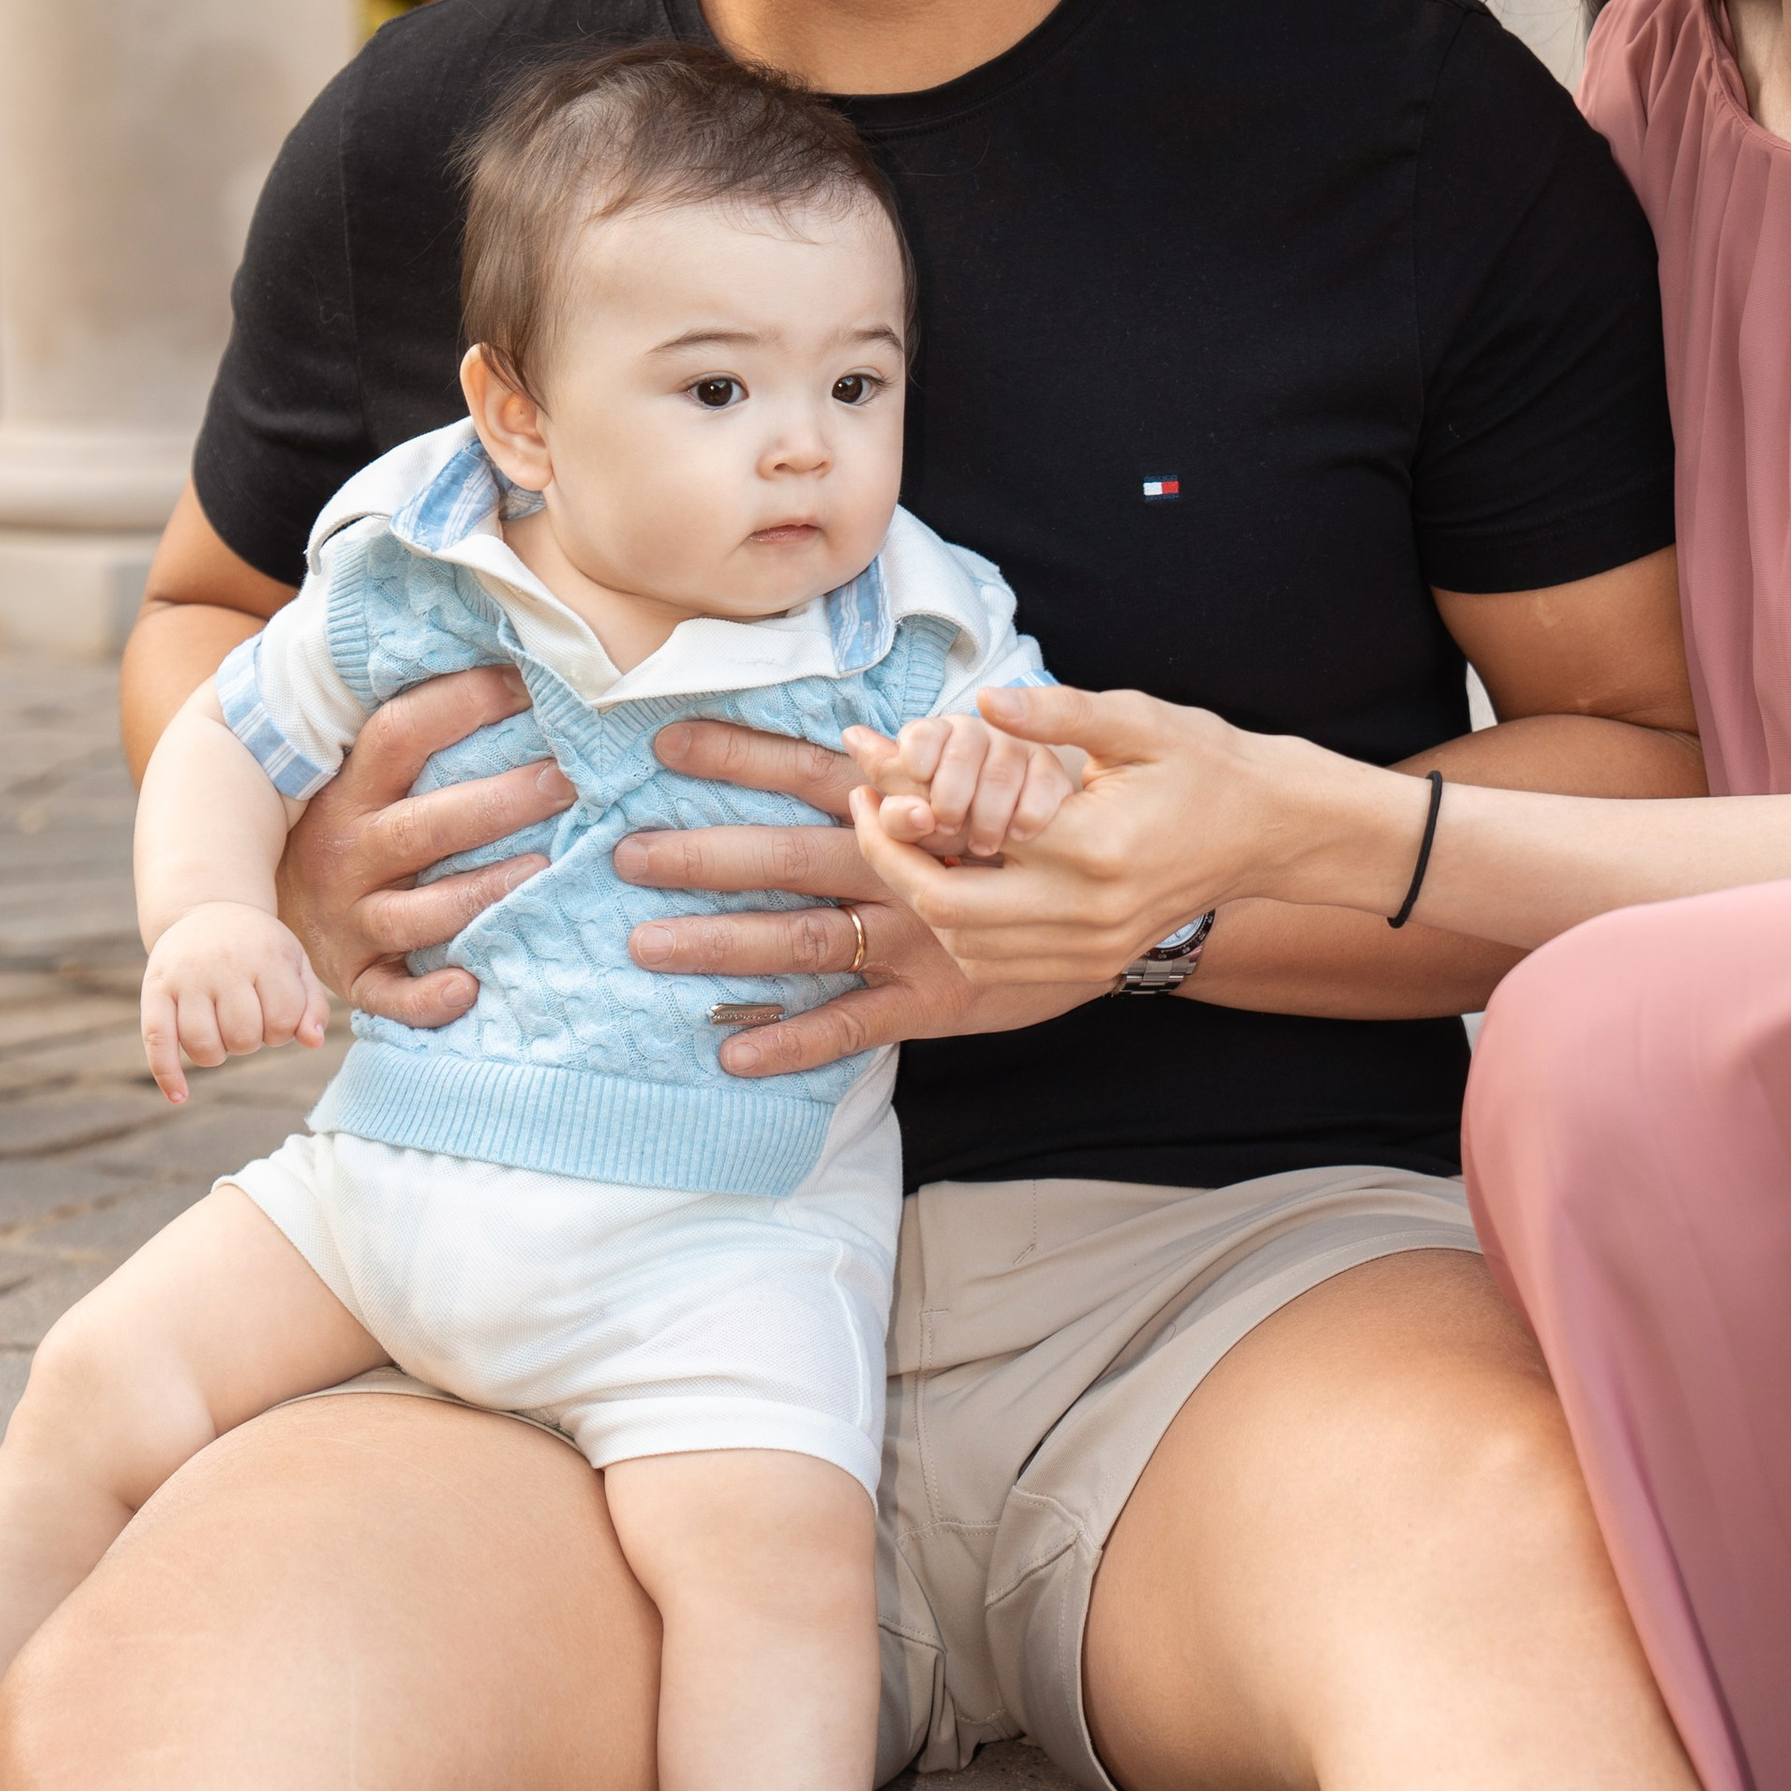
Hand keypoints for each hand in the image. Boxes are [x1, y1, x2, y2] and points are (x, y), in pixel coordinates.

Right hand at [142, 906, 329, 1105]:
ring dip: (216, 1055)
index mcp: (266, 956)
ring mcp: (186, 977)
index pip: (281, 1019)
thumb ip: (310, 1003)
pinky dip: (167, 1074)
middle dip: (250, 1042)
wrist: (208, 908)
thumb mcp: (294, 962)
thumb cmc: (260, 947)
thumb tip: (313, 1042)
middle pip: (242, 1035)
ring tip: (222, 1036)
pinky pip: (157, 1040)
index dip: (282, 1032)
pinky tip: (180, 1096)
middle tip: (247, 1023)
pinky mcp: (155, 989)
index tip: (275, 1018)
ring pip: (202, 1044)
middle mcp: (223, 965)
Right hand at [279, 668, 569, 1029]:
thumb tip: (507, 654)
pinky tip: (470, 986)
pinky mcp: (355, 979)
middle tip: (568, 781)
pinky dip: (428, 997)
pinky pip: (391, 997)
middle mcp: (344, 855)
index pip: (397, 735)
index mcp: (348, 792)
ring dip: (484, 893)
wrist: (258, 916)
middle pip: (424, 826)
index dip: (459, 703)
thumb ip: (416, 730)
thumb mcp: (357, 775)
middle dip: (499, 803)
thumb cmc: (348, 828)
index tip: (527, 684)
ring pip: (418, 912)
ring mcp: (348, 921)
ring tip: (548, 870)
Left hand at [617, 718, 1099, 1067]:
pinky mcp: (941, 1002)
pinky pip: (858, 1025)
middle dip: (705, 856)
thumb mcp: (1018, 767)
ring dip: (725, 944)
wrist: (1165, 893)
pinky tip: (730, 1052)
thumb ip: (936, 754)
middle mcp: (912, 871)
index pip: (817, 772)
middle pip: (793, 857)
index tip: (667, 742)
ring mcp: (923, 943)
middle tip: (625, 856)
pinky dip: (794, 1041)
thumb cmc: (1079, 818)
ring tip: (645, 946)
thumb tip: (858, 737)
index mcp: (922, 807)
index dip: (744, 756)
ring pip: (811, 942)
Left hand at [850, 684, 1406, 994]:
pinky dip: (962, 933)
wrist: (1274, 830)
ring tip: (903, 844)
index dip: (899, 823)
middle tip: (867, 816)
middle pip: (951, 913)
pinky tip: (953, 881)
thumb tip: (983, 701)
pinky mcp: (1098, 963)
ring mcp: (1095, 948)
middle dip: (892, 867)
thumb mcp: (1137, 720)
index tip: (869, 786)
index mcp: (1095, 846)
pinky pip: (1003, 967)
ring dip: (923, 903)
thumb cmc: (1207, 764)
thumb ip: (1056, 712)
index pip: (963, 851)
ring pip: (970, 950)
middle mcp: (1090, 911)